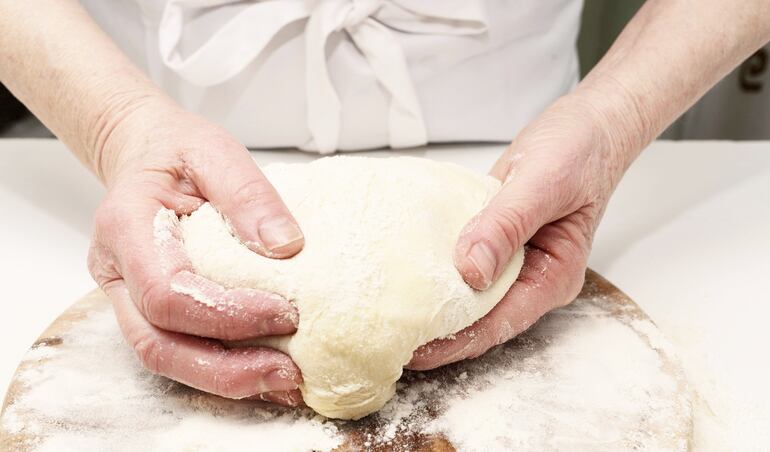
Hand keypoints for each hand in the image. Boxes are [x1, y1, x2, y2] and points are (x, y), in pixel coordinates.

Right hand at [87, 101, 304, 405]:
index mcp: (126, 227)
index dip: (225, 313)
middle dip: (226, 368)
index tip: (285, 312)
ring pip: (165, 357)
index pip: (167, 292)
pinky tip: (266, 370)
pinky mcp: (151, 310)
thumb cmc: (176, 151)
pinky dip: (223, 368)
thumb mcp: (215, 152)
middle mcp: (117, 271)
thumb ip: (248, 194)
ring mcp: (128, 296)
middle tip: (288, 371)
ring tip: (285, 379)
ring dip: (226, 379)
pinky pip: (180, 350)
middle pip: (158, 343)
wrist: (147, 154)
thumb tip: (286, 246)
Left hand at [408, 96, 635, 369]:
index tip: (414, 348)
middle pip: (479, 317)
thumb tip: (471, 272)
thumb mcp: (542, 184)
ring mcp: (511, 260)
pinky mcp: (493, 239)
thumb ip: (506, 226)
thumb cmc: (579, 150)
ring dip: (434, 302)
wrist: (586, 123)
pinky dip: (435, 267)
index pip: (498, 322)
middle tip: (388, 335)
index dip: (455, 340)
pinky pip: (461, 260)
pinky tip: (404, 270)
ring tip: (389, 311)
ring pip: (467, 292)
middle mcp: (530, 277)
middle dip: (437, 331)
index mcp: (552, 277)